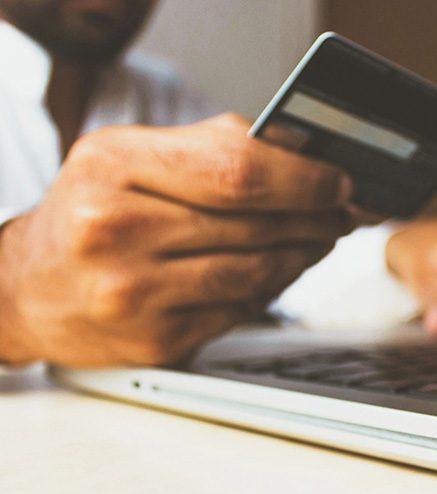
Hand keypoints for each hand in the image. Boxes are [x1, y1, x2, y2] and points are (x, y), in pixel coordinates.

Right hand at [0, 114, 352, 365]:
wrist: (25, 288)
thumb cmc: (87, 214)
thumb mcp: (129, 157)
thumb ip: (211, 148)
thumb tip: (300, 153)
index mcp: (114, 167)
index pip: (237, 171)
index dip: (303, 179)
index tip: (338, 181)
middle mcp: (117, 231)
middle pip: (254, 224)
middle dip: (316, 218)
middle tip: (342, 212)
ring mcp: (134, 293)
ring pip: (255, 273)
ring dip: (303, 255)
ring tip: (320, 239)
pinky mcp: (155, 340)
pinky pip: (238, 311)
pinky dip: (271, 289)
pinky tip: (280, 271)